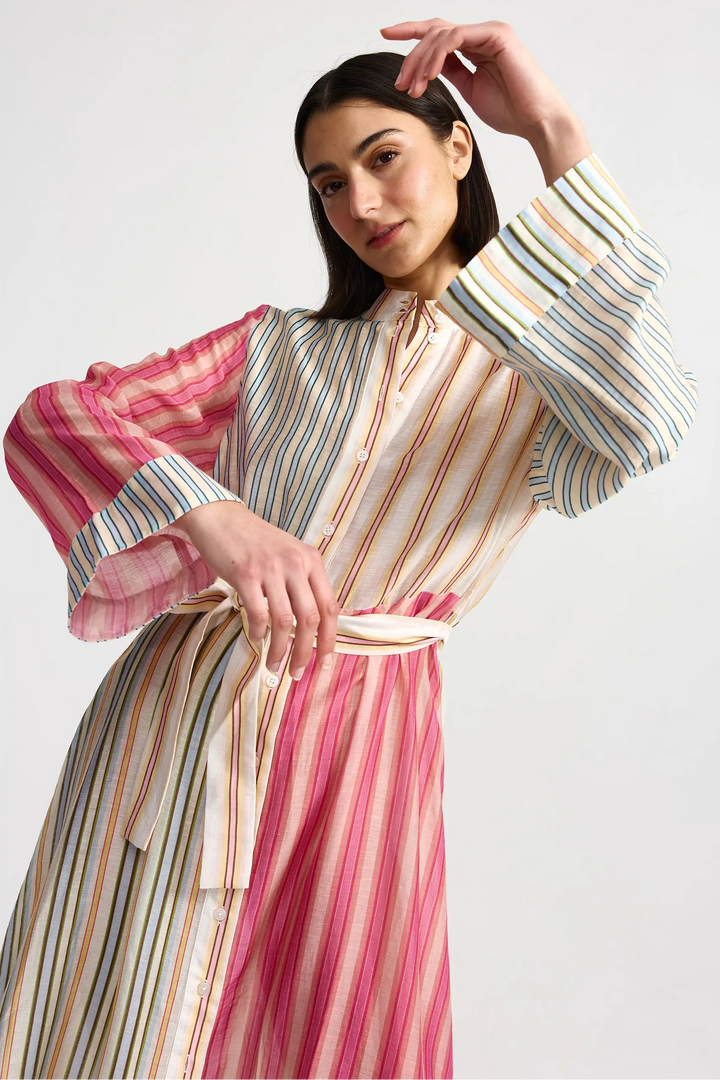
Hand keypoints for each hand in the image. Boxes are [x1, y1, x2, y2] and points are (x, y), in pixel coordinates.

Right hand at [174, 501, 338, 678]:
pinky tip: (255, 639)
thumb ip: (302, 584)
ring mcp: (271, 568)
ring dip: (280, 650)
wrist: (219, 517)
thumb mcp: (288, 555)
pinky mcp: (246, 574)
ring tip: (274, 665)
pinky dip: (257, 632)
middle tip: (296, 672)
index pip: (330, 607)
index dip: (330, 640)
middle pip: (310, 619)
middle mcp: (296, 563)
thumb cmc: (254, 542)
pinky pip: (257, 613)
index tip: (325, 663)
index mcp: (311, 560)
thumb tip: (311, 627)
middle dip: (305, 652)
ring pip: (284, 621)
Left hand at [380, 18, 578, 142]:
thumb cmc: (510, 112)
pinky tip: (428, 76)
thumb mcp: (470, 91)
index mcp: (476, 46)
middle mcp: (482, 34)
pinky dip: (437, 55)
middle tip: (399, 82)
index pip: (438, 34)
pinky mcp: (496, 34)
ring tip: (412, 88)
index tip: (386, 34)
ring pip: (441, 34)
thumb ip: (452, 74)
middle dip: (411, 55)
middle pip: (435, 31)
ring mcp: (489, 31)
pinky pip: (456, 37)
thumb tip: (429, 68)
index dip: (411, 32)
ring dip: (421, 61)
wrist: (536, 121)